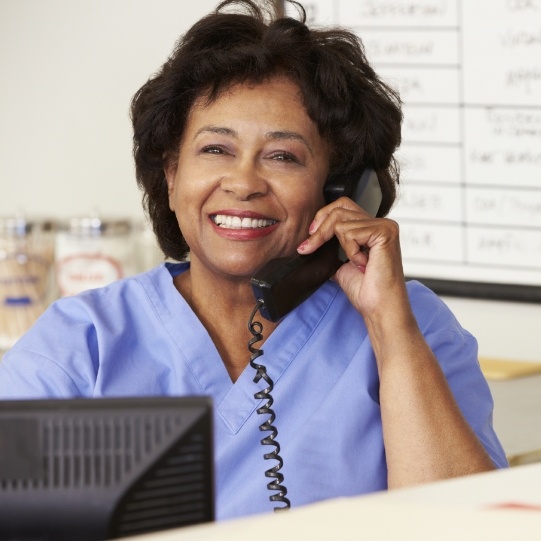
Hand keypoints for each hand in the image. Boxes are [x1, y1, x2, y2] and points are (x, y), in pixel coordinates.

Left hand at [297, 197, 408, 319]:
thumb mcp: (341, 266)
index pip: (342, 206)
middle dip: (320, 229)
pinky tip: (363, 263)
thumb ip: (332, 249)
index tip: (309, 239)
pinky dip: (350, 250)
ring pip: (340, 221)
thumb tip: (311, 242)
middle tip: (309, 247)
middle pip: (339, 208)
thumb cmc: (367, 291)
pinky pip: (350, 232)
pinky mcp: (384, 232)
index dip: (322, 218)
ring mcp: (385, 226)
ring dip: (340, 246)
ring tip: (355, 263)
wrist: (378, 307)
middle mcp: (381, 223)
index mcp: (372, 228)